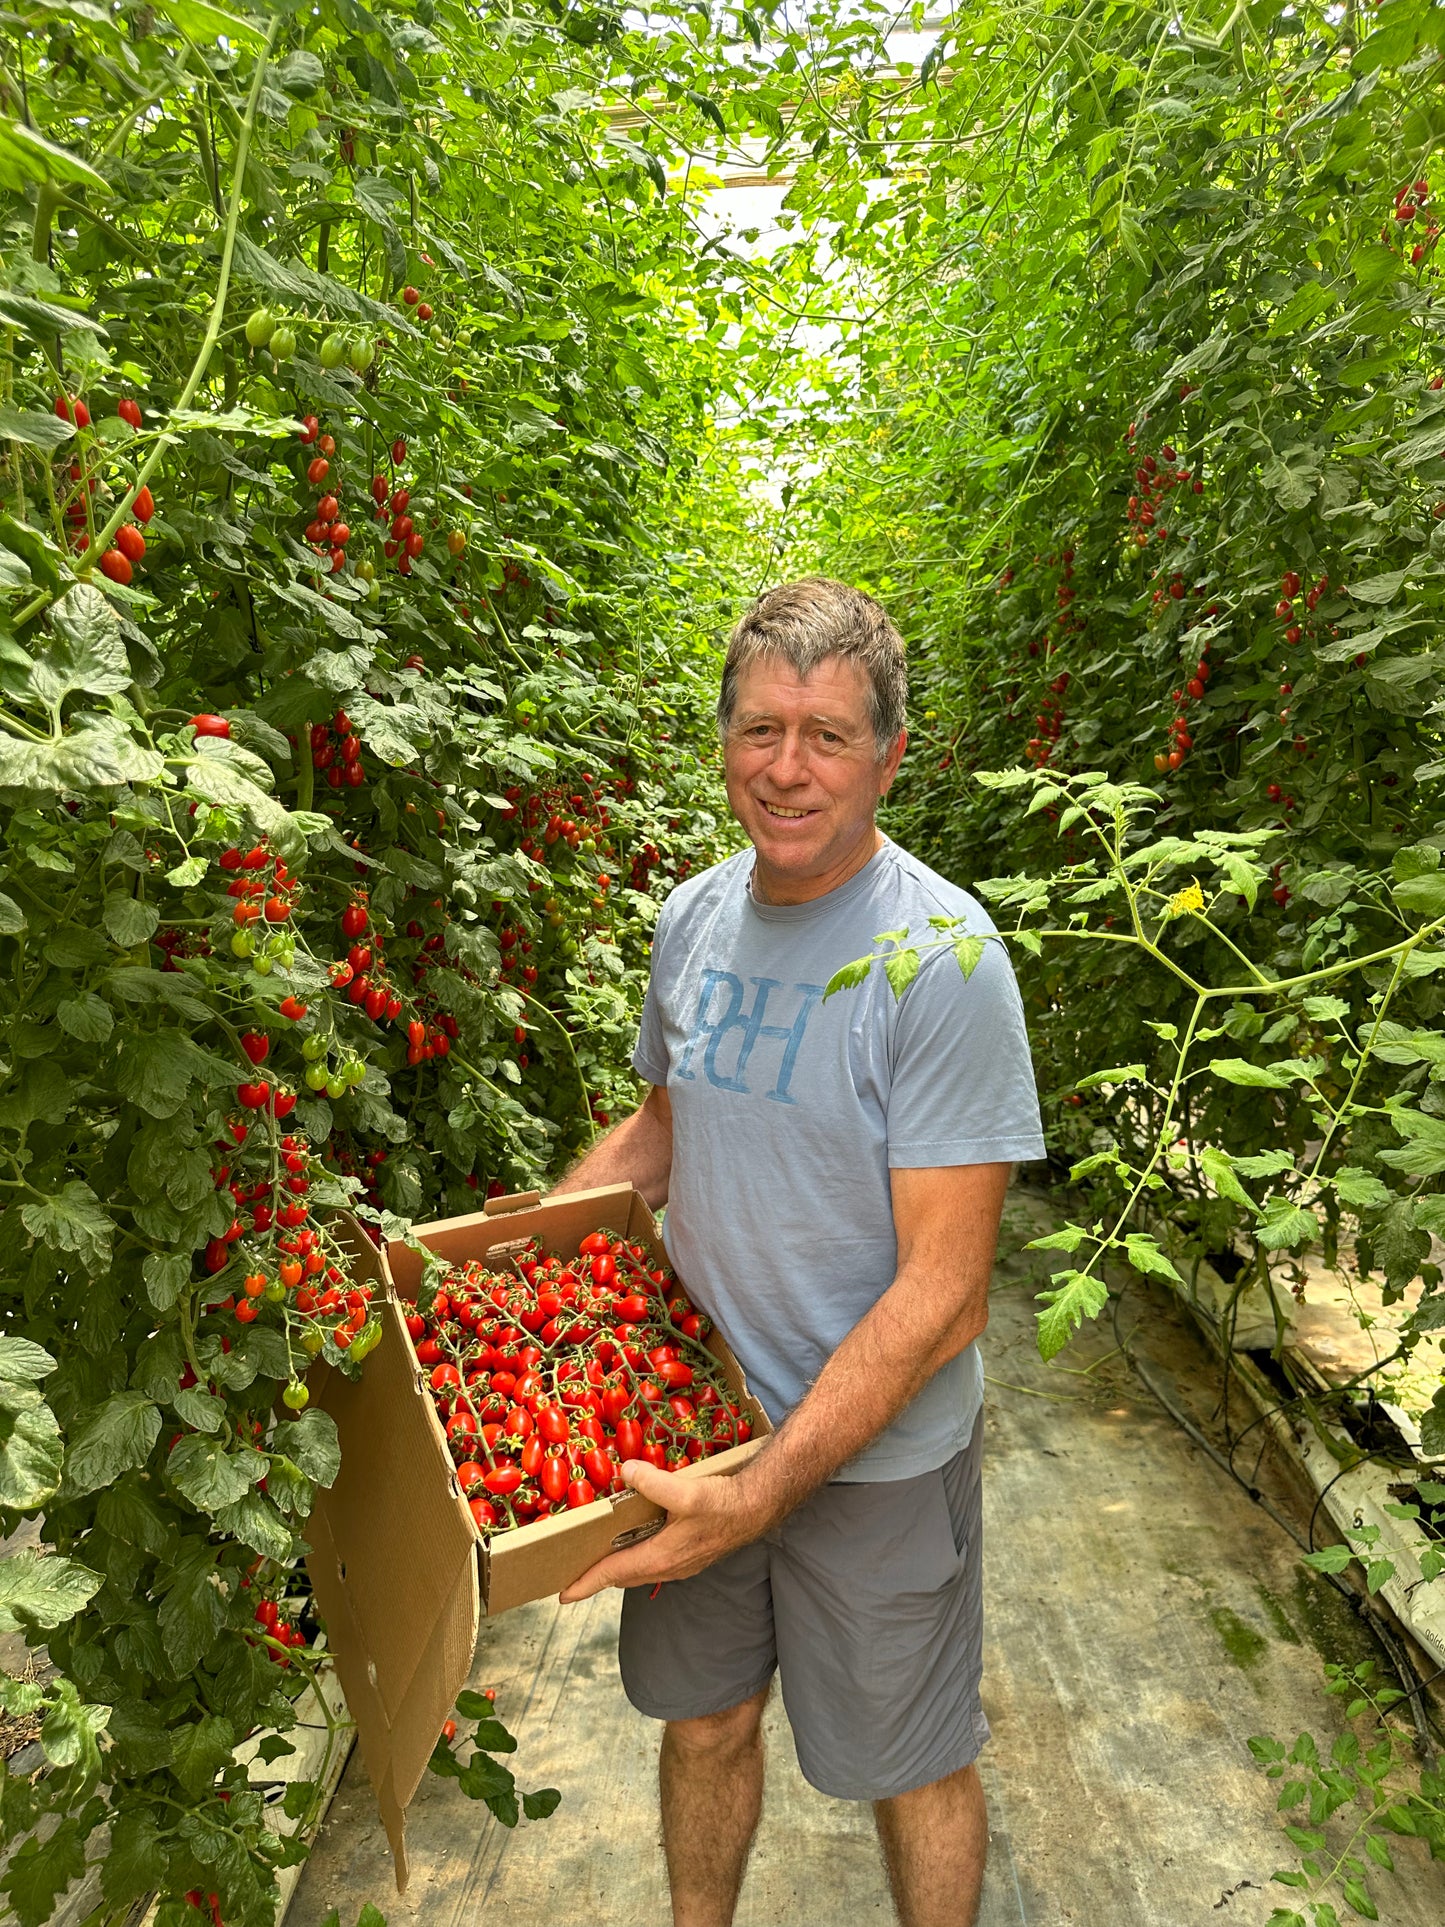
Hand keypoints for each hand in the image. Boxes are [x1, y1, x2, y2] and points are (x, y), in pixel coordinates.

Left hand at [557, 1459, 765, 1603]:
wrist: (755, 1509)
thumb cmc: (722, 1504)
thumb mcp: (685, 1491)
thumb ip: (652, 1483)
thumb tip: (626, 1472)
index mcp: (659, 1557)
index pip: (612, 1573)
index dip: (585, 1583)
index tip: (562, 1595)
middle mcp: (667, 1567)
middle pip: (622, 1576)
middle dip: (597, 1577)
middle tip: (574, 1574)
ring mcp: (679, 1564)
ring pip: (638, 1570)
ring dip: (616, 1567)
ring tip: (599, 1557)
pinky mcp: (689, 1555)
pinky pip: (652, 1562)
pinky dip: (635, 1557)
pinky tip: (636, 1539)